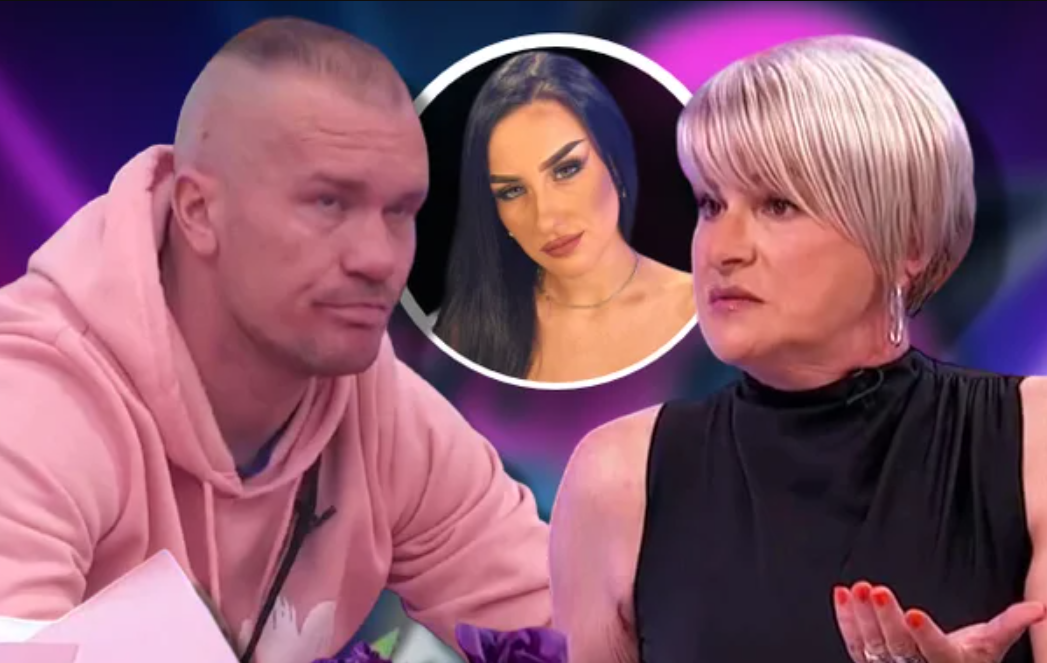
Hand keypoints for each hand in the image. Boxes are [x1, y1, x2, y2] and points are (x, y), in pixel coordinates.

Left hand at [833, 581, 1044, 662]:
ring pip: (873, 644)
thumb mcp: (989, 645)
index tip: (913, 613)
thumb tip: (1040, 609)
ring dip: (862, 615)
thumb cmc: (966, 658)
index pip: (937, 652)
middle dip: (887, 619)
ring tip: (857, 588)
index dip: (925, 635)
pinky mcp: (870, 660)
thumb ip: (1009, 625)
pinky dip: (846, 620)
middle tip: (876, 590)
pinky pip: (855, 642)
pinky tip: (841, 594)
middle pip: (899, 646)